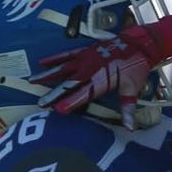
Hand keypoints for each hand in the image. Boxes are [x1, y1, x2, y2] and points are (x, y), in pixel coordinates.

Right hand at [38, 22, 171, 127]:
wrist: (139, 42)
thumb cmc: (136, 67)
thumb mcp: (132, 89)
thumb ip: (128, 109)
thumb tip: (131, 128)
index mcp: (100, 81)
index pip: (82, 95)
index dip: (70, 103)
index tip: (57, 110)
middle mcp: (90, 69)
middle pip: (68, 84)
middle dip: (54, 94)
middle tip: (40, 103)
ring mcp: (86, 58)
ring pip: (63, 68)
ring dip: (47, 75)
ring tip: (31, 81)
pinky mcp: (85, 50)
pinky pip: (66, 54)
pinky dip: (54, 58)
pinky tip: (42, 62)